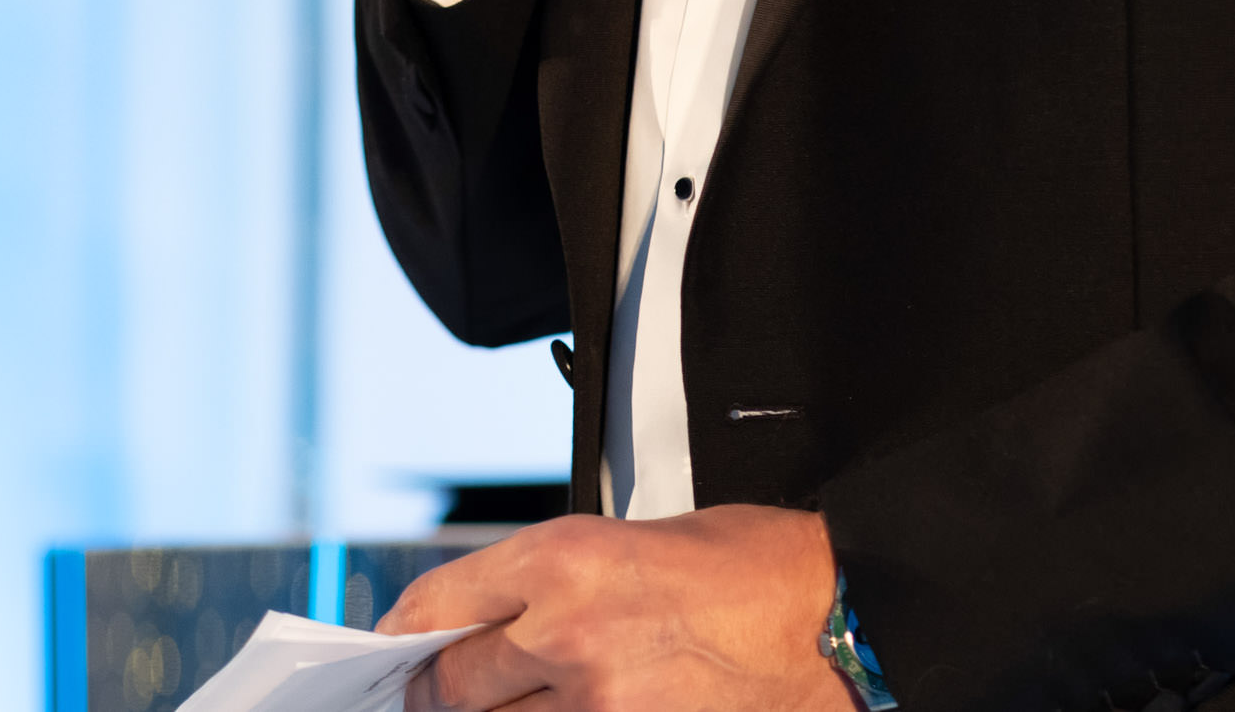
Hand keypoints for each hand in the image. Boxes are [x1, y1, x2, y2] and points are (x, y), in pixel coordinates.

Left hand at [383, 505, 848, 710]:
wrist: (837, 617)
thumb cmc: (751, 568)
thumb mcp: (628, 538)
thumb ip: (546, 581)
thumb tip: (484, 623)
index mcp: (564, 560)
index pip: (438, 604)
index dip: (404, 632)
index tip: (397, 646)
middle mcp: (570, 635)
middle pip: (453, 687)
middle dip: (441, 692)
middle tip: (443, 691)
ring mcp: (602, 706)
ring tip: (517, 704)